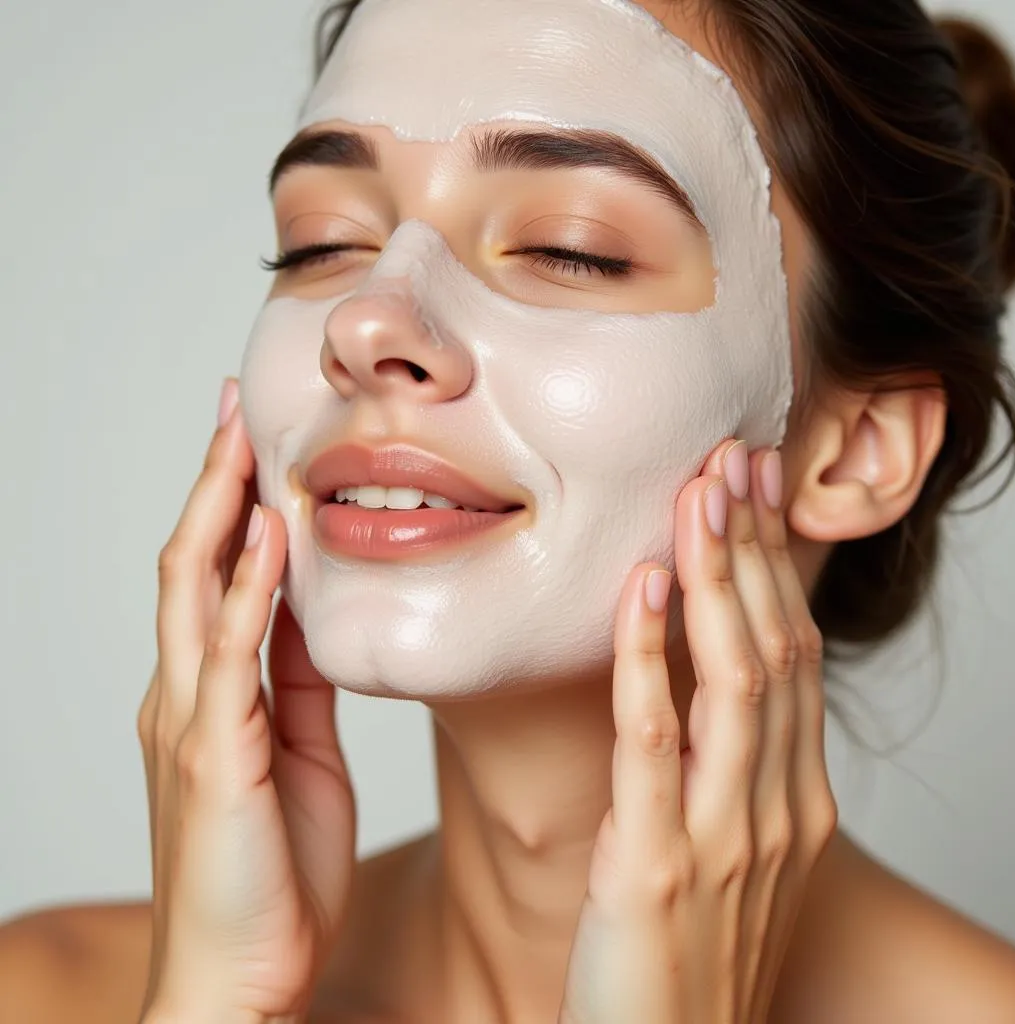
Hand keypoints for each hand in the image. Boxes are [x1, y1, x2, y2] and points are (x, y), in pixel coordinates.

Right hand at [137, 379, 355, 1023]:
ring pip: (194, 591)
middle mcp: (186, 696)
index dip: (230, 506)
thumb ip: (296, 683)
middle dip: (215, 482)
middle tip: (235, 409)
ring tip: (243, 439)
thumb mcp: (300, 754)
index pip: (213, 577)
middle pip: (191, 562)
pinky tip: (269, 536)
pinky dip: (244, 590)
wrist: (240, 977)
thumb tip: (309, 616)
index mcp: (209, 696)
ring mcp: (193, 723)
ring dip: (221, 510)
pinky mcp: (216, 759)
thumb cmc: (270, 874)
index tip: (252, 444)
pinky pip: (230, 658)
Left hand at [558, 439, 837, 1023]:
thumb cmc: (686, 955)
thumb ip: (726, 768)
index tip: (749, 493)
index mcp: (793, 800)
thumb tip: (696, 676)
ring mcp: (725, 837)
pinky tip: (636, 591)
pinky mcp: (656, 866)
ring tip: (695, 496)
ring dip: (715, 578)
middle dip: (752, 548)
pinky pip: (654, 740)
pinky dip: (648, 657)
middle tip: (729, 461)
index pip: (793, 655)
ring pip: (736, 678)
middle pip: (777, 648)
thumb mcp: (728, 851)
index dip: (773, 568)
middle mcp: (777, 809)